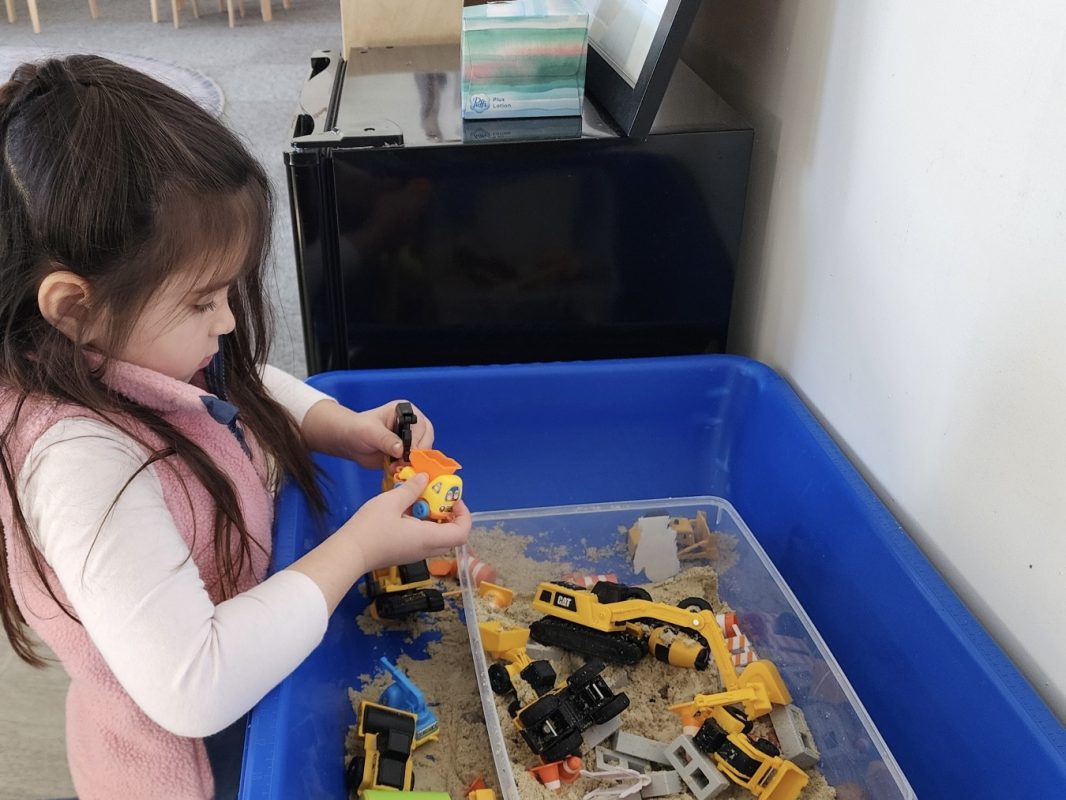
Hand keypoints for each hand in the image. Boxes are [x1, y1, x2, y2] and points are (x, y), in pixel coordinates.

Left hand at [302, 399, 434, 468]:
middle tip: (404, 462)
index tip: (409, 452)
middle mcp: (413, 425)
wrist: (349, 442)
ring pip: (423, 453)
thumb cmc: (358, 429)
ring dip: (412, 462)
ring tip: (396, 466)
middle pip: (426, 440)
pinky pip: (414, 462)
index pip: (422, 426)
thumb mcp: (371, 432)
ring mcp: (411, 440)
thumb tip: (401, 449)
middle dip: (416, 453)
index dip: (418, 440)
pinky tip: (397, 470)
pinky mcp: (406, 454)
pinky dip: (408, 468)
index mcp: (407, 412)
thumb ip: (386, 439)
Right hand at [344, 473, 470, 572]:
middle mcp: (426, 549)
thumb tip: (426, 477)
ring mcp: (415, 553)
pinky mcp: (405, 553)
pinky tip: (405, 510)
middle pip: (451, 536)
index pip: (461, 533)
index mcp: (428, 538)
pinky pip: (423, 539)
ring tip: (419, 500)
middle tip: (437, 498)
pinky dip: (422, 524)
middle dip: (450, 515)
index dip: (464, 515)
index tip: (452, 499)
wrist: (349, 553)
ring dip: (434, 519)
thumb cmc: (370, 528)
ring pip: (437, 538)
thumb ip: (411, 489)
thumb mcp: (391, 502)